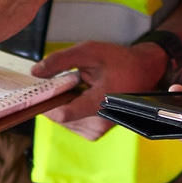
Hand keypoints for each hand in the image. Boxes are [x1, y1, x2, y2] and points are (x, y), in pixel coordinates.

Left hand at [29, 41, 168, 140]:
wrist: (145, 71)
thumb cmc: (121, 61)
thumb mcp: (89, 52)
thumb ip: (60, 61)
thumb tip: (36, 72)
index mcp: (99, 104)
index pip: (62, 114)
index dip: (46, 101)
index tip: (40, 88)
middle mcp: (100, 123)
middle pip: (60, 118)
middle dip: (55, 99)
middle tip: (57, 80)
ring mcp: (99, 129)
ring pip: (65, 121)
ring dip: (63, 103)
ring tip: (75, 85)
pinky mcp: (97, 130)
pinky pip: (73, 122)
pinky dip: (70, 108)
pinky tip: (80, 94)